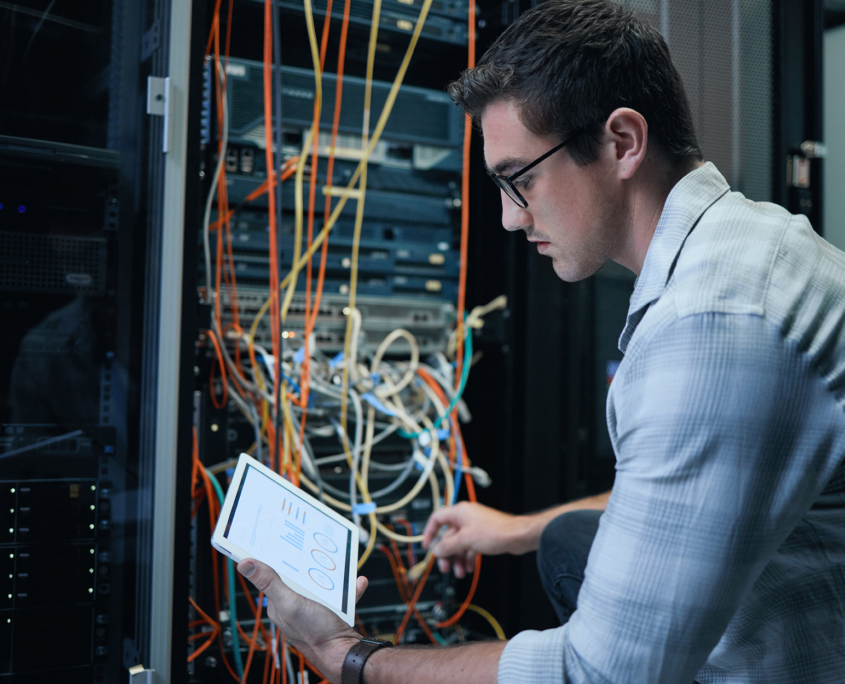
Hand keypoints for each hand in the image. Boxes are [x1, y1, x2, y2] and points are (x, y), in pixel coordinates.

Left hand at [238, 559, 367, 681]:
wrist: (345, 655)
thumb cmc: (316, 634)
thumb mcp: (290, 603)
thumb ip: (270, 583)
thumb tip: (245, 564)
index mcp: (279, 605)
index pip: (272, 576)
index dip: (274, 558)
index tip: (279, 540)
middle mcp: (294, 607)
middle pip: (298, 577)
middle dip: (308, 563)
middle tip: (314, 547)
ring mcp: (313, 610)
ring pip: (320, 584)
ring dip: (331, 575)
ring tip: (338, 566)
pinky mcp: (331, 613)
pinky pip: (339, 595)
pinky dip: (348, 588)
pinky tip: (357, 582)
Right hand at [422, 502, 521, 577]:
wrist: (517, 536)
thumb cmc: (495, 531)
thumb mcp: (465, 540)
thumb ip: (448, 546)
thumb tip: (436, 550)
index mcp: (459, 512)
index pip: (437, 519)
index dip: (430, 532)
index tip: (427, 546)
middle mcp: (466, 518)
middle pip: (448, 536)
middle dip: (446, 553)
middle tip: (445, 566)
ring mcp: (475, 527)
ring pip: (459, 544)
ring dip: (458, 559)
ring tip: (459, 572)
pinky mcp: (483, 535)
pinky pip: (469, 547)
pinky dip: (468, 558)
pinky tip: (469, 568)